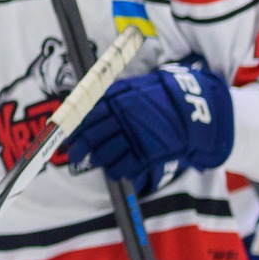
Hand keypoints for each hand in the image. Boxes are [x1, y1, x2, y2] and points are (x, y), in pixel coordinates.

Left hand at [66, 56, 233, 192]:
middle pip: (91, 138)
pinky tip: (114, 168)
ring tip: (96, 160)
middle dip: (80, 150)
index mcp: (116, 102)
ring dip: (96, 160)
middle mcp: (123, 120)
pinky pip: (121, 168)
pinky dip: (114, 170)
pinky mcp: (147, 154)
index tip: (69, 137)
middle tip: (75, 155)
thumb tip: (79, 109)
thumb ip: (106, 98)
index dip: (74, 131)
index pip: (85, 119)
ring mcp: (135, 138)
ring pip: (103, 155)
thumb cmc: (155, 97)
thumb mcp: (130, 89)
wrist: (189, 107)